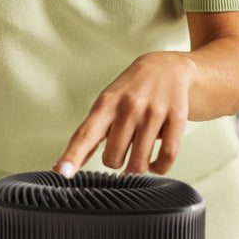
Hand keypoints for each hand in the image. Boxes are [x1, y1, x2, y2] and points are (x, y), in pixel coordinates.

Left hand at [52, 51, 194, 177]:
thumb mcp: (107, 103)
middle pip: (113, 157)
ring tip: (138, 161)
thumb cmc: (131, 91)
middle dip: (115, 162)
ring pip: (139, 161)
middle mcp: (128, 107)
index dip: (72, 155)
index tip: (62, 172)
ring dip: (137, 169)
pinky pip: (167, 156)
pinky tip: (155, 164)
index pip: (85, 134)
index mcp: (106, 104)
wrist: (167, 66)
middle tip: (121, 153)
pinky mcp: (176, 117)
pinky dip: (159, 168)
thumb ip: (90, 132)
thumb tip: (66, 164)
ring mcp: (153, 112)